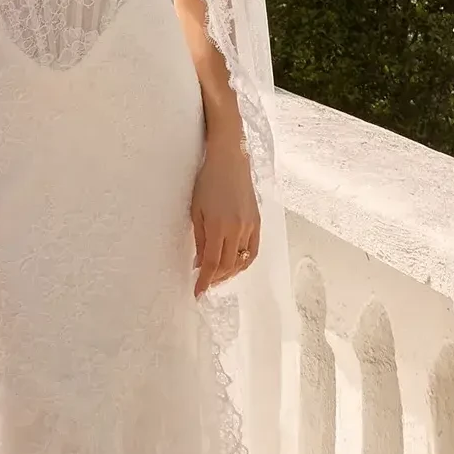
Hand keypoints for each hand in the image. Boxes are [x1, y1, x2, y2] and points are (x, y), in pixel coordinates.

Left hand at [191, 130, 259, 296]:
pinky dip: (244, 262)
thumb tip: (199, 262)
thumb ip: (199, 238)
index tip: (197, 293)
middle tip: (205, 283)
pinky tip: (235, 266)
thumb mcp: (196, 210)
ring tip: (217, 276)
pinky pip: (253, 250)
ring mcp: (249, 226)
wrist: (230, 160)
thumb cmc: (207, 182)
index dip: (204, 281)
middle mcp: (236, 229)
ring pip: (241, 261)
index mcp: (218, 227)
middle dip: (215, 279)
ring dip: (229, 272)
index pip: (211, 263)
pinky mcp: (257, 222)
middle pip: (226, 265)